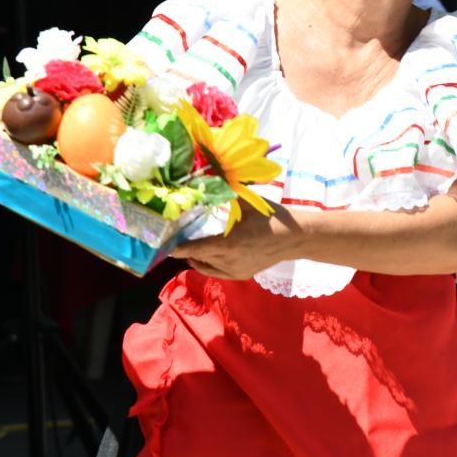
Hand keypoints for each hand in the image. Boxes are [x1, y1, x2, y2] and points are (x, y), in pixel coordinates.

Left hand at [169, 205, 303, 280]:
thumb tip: (208, 181)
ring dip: (194, 257)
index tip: (161, 243)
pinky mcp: (241, 275)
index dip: (174, 247)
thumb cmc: (272, 217)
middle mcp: (228, 261)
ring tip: (186, 247)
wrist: (295, 238)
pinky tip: (205, 255)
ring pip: (204, 267)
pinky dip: (207, 264)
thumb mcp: (248, 203)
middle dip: (182, 249)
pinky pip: (216, 271)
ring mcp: (234, 271)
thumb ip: (226, 194)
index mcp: (227, 244)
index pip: (192, 249)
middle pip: (195, 258)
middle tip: (173, 237)